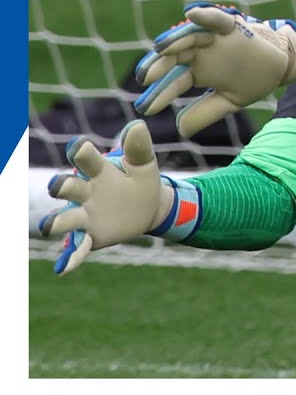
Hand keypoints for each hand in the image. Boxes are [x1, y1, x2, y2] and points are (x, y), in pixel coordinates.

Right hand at [38, 120, 171, 274]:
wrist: (148, 207)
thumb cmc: (140, 180)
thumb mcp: (145, 165)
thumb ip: (139, 148)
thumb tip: (137, 125)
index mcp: (99, 171)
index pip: (87, 159)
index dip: (82, 153)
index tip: (79, 147)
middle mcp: (85, 192)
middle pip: (68, 187)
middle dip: (62, 186)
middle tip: (57, 186)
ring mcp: (84, 215)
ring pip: (65, 218)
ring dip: (56, 221)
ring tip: (48, 226)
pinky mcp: (90, 236)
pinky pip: (77, 247)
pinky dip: (70, 257)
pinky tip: (63, 268)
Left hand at [134, 2, 295, 136]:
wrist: (282, 63)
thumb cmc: (253, 81)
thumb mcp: (230, 101)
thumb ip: (206, 112)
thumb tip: (181, 130)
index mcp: (197, 72)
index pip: (174, 82)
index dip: (160, 94)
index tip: (145, 108)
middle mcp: (200, 53)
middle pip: (174, 57)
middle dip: (159, 66)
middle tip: (144, 77)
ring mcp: (213, 38)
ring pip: (189, 37)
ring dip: (175, 40)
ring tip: (160, 48)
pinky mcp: (231, 25)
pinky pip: (216, 19)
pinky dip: (205, 16)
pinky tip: (191, 15)